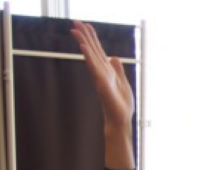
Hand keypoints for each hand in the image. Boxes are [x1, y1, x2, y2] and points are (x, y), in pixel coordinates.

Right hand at [72, 21, 133, 168]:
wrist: (121, 119)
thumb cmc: (121, 104)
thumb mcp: (123, 82)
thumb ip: (118, 70)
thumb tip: (113, 57)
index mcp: (107, 71)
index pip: (98, 51)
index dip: (92, 38)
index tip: (86, 25)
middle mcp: (101, 72)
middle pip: (92, 50)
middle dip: (84, 35)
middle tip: (75, 21)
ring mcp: (100, 77)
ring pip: (91, 56)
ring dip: (84, 42)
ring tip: (75, 29)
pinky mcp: (102, 84)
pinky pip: (94, 68)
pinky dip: (89, 58)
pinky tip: (84, 48)